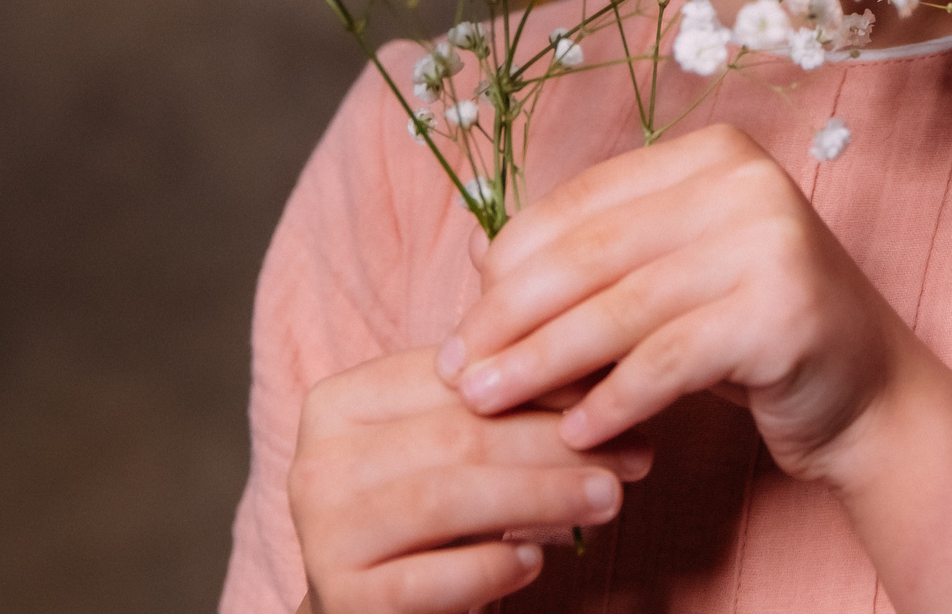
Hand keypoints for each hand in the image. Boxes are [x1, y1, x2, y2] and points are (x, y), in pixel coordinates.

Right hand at [288, 346, 651, 613]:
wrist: (367, 606)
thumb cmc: (426, 515)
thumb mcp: (453, 447)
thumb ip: (502, 402)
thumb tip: (603, 362)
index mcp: (339, 402)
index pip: (452, 378)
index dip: (541, 382)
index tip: (616, 391)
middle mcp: (317, 461)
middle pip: (456, 436)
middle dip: (557, 442)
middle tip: (634, 453)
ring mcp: (323, 532)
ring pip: (446, 500)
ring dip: (541, 496)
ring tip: (609, 498)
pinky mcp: (343, 597)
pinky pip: (429, 578)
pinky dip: (490, 566)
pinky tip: (534, 558)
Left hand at [438, 124, 906, 482]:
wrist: (871, 396)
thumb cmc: (753, 336)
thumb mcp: (672, 281)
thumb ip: (594, 261)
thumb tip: (476, 259)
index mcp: (710, 153)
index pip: (580, 203)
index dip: (509, 264)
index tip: (461, 324)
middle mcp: (744, 181)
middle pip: (591, 253)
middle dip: (511, 317)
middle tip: (459, 372)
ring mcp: (770, 241)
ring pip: (619, 308)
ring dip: (543, 363)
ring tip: (490, 403)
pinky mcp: (783, 312)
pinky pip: (667, 361)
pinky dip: (613, 400)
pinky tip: (576, 434)